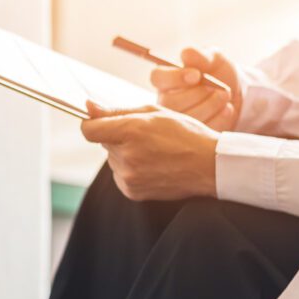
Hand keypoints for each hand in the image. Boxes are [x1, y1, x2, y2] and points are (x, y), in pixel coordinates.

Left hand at [81, 102, 218, 200]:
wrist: (210, 166)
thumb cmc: (186, 133)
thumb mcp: (154, 112)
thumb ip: (117, 110)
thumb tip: (88, 107)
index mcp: (131, 131)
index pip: (88, 130)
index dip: (92, 124)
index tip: (101, 122)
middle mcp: (127, 156)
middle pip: (103, 143)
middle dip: (117, 137)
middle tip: (144, 136)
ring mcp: (128, 176)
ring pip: (113, 159)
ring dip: (125, 154)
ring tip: (153, 152)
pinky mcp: (132, 191)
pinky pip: (120, 175)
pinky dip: (131, 170)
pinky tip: (153, 166)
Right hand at [151, 47, 241, 131]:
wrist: (237, 93)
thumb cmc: (218, 72)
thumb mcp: (213, 58)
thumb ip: (201, 54)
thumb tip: (186, 53)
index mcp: (166, 80)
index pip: (157, 78)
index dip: (175, 77)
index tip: (196, 75)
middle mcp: (166, 102)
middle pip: (171, 102)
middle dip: (199, 94)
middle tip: (220, 88)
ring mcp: (177, 121)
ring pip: (186, 118)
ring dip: (211, 105)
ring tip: (225, 96)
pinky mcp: (192, 135)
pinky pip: (202, 129)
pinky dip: (219, 118)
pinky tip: (227, 109)